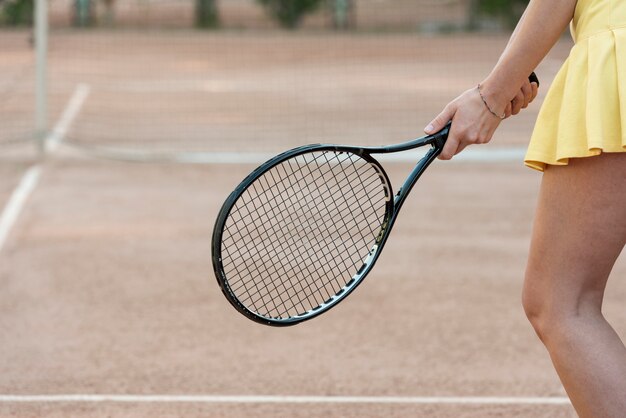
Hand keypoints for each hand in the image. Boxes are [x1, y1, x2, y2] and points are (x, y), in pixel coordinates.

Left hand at [424, 78, 538, 159]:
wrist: (495, 96)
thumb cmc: (472, 100)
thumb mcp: (452, 108)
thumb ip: (439, 122)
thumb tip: (427, 132)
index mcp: (459, 132)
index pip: (447, 153)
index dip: (441, 155)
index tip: (439, 152)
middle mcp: (469, 138)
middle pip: (455, 150)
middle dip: (451, 144)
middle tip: (452, 131)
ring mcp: (479, 140)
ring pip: (466, 144)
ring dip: (463, 138)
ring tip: (466, 122)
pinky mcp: (487, 139)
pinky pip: (475, 141)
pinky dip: (472, 135)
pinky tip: (475, 123)